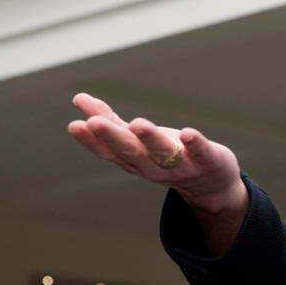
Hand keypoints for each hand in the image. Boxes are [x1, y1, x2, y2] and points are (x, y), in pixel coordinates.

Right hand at [67, 92, 242, 213]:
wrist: (210, 185)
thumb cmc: (167, 156)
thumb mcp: (137, 140)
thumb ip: (111, 121)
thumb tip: (78, 98)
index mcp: (134, 160)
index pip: (109, 152)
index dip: (92, 141)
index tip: (75, 125)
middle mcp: (154, 166)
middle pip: (131, 151)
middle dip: (113, 137)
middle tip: (94, 122)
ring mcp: (181, 165)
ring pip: (162, 153)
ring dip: (150, 138)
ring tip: (137, 123)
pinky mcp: (207, 160)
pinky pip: (200, 152)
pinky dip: (194, 143)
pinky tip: (187, 133)